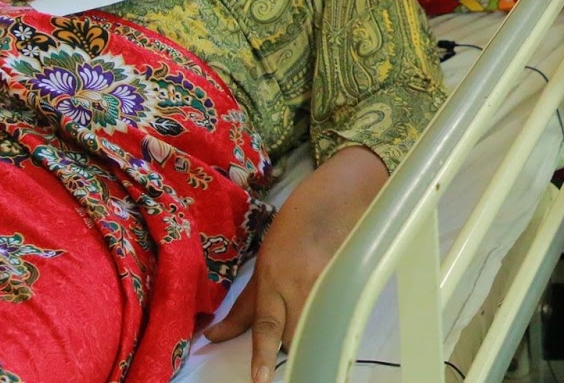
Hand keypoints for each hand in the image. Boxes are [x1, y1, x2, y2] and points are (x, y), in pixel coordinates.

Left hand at [203, 147, 386, 382]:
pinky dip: (332, 321)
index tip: (260, 380)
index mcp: (273, 280)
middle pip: (296, 336)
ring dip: (310, 333)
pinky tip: (332, 314)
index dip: (263, 355)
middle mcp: (300, 286)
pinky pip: (338, 315)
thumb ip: (242, 307)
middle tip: (285, 346)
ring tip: (309, 322)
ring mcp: (328, 285)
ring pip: (317, 328)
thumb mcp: (262, 265)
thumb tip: (213, 338)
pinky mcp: (350, 284)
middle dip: (291, 347)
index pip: (267, 326)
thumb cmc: (291, 230)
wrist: (335, 199)